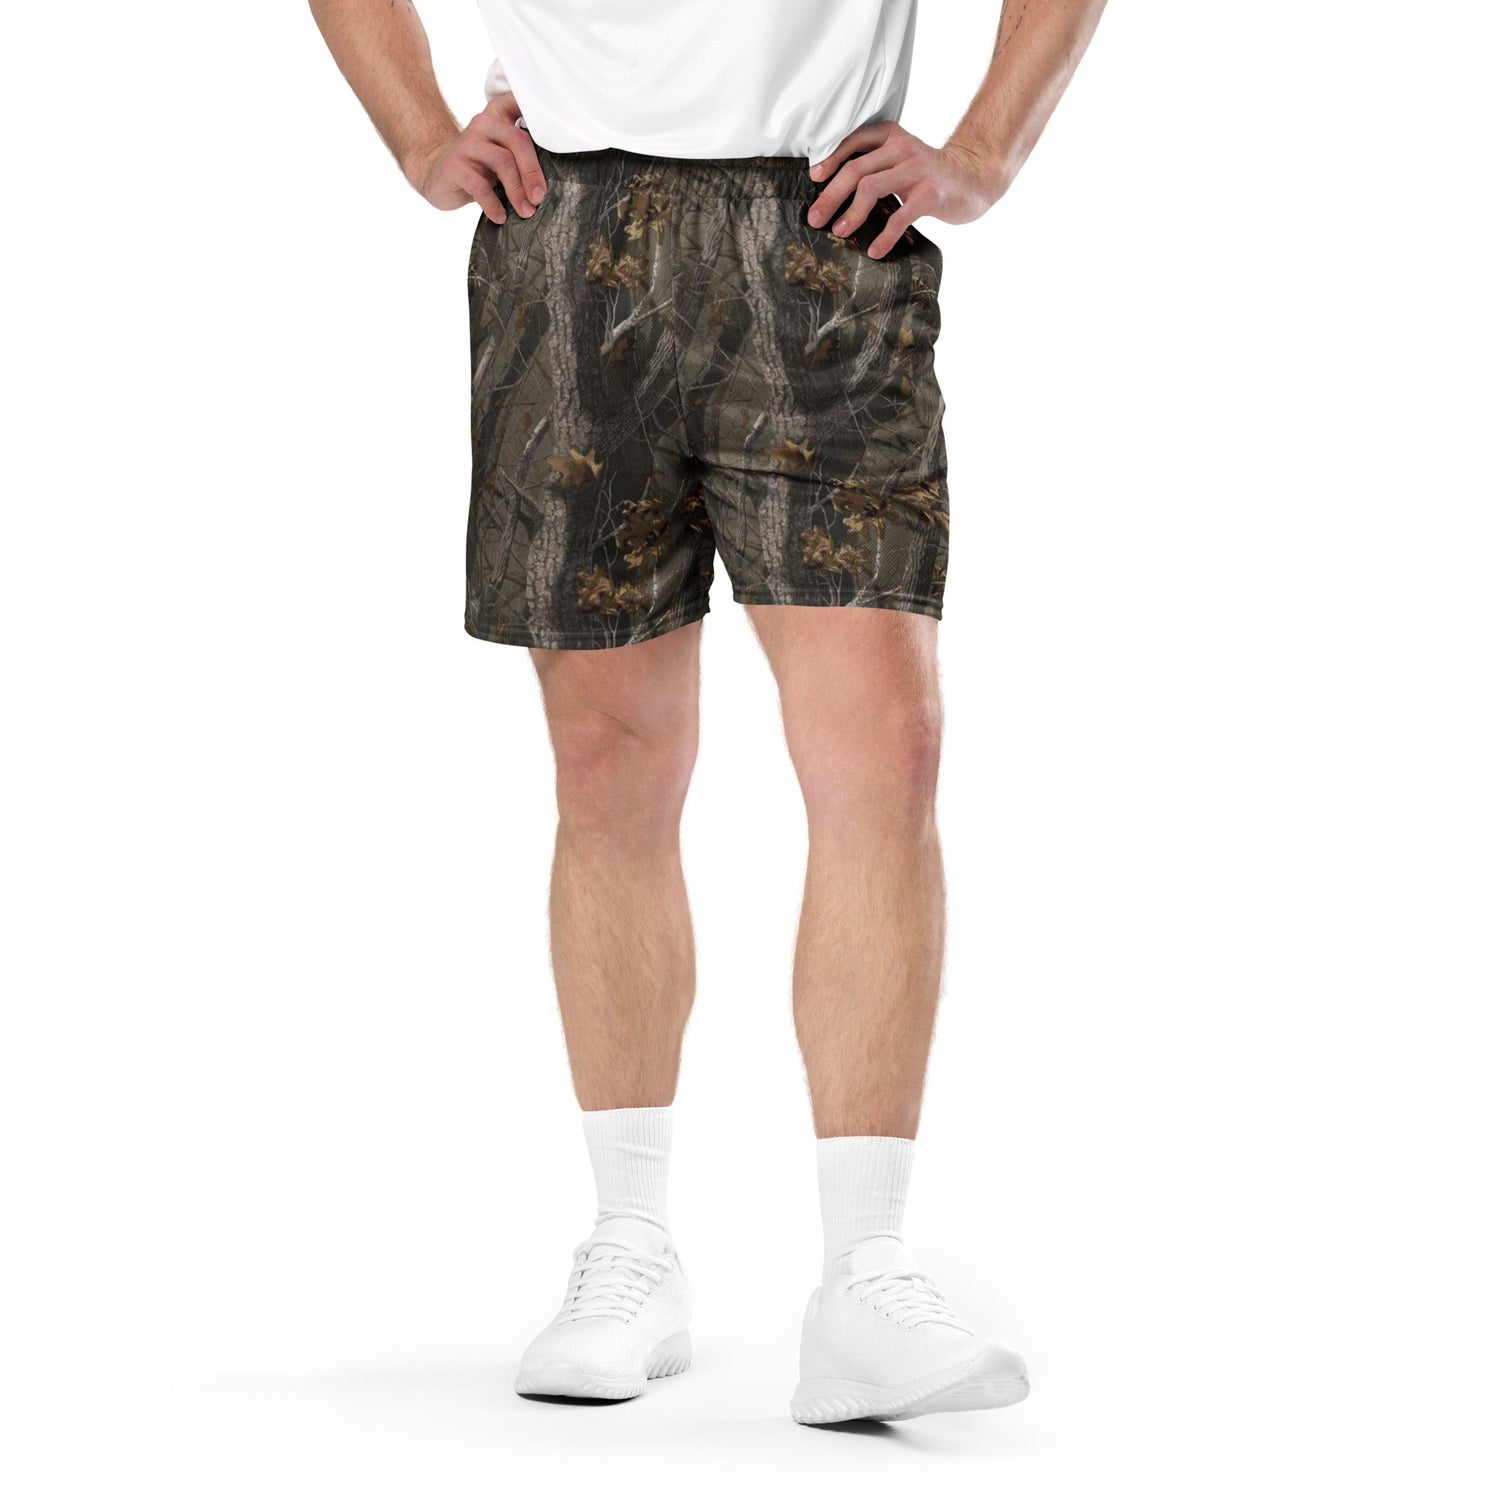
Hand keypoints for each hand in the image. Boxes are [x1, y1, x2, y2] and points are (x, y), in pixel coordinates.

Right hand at [405, 94, 546, 223]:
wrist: (437, 175)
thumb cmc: (477, 168)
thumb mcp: (500, 156)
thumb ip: (521, 157)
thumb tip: (548, 185)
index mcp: (497, 118)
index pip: (519, 104)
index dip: (536, 111)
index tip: (556, 129)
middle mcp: (483, 124)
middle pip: (518, 141)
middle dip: (533, 172)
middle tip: (540, 197)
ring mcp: (467, 144)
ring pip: (503, 162)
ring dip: (517, 191)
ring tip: (526, 211)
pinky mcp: (454, 165)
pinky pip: (481, 186)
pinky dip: (494, 205)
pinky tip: (500, 216)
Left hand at [806, 122, 1002, 257]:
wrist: (973, 178)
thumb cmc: (928, 174)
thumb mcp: (901, 158)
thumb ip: (875, 164)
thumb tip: (834, 190)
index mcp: (891, 137)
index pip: (853, 141)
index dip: (830, 159)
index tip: (813, 179)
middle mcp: (902, 148)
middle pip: (856, 169)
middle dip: (831, 195)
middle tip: (815, 218)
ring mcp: (917, 170)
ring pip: (871, 188)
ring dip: (851, 214)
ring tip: (839, 232)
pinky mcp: (930, 194)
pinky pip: (899, 217)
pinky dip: (884, 237)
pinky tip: (874, 251)